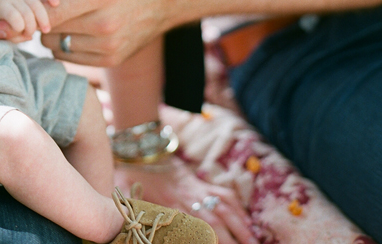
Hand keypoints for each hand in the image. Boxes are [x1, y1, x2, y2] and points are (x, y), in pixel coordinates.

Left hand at [0, 0, 57, 42]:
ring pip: (37, 5)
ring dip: (43, 19)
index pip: (12, 15)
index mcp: (1, 6)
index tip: (21, 32)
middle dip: (31, 28)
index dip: (19, 26)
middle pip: (26, 13)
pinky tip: (56, 4)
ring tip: (46, 30)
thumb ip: (10, 35)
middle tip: (29, 35)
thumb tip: (28, 38)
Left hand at [18, 0, 168, 65]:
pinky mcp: (112, 60)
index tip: (13, 10)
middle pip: (48, 32)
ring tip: (66, 13)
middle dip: (39, 19)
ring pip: (55, 47)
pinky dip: (65, 44)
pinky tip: (76, 26)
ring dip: (52, 32)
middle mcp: (106, 25)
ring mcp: (110, 46)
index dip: (27, 13)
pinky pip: (69, 57)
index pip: (50, 14)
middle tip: (45, 4)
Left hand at [115, 157, 257, 243]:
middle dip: (233, 238)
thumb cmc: (131, 174)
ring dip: (241, 226)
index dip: (209, 239)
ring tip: (254, 242)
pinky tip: (247, 221)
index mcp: (170, 204)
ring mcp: (197, 189)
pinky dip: (238, 208)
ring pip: (224, 208)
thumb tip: (126, 224)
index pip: (194, 227)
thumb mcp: (128, 194)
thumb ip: (134, 211)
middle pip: (215, 221)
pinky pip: (223, 194)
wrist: (141, 148)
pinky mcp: (200, 182)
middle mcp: (188, 198)